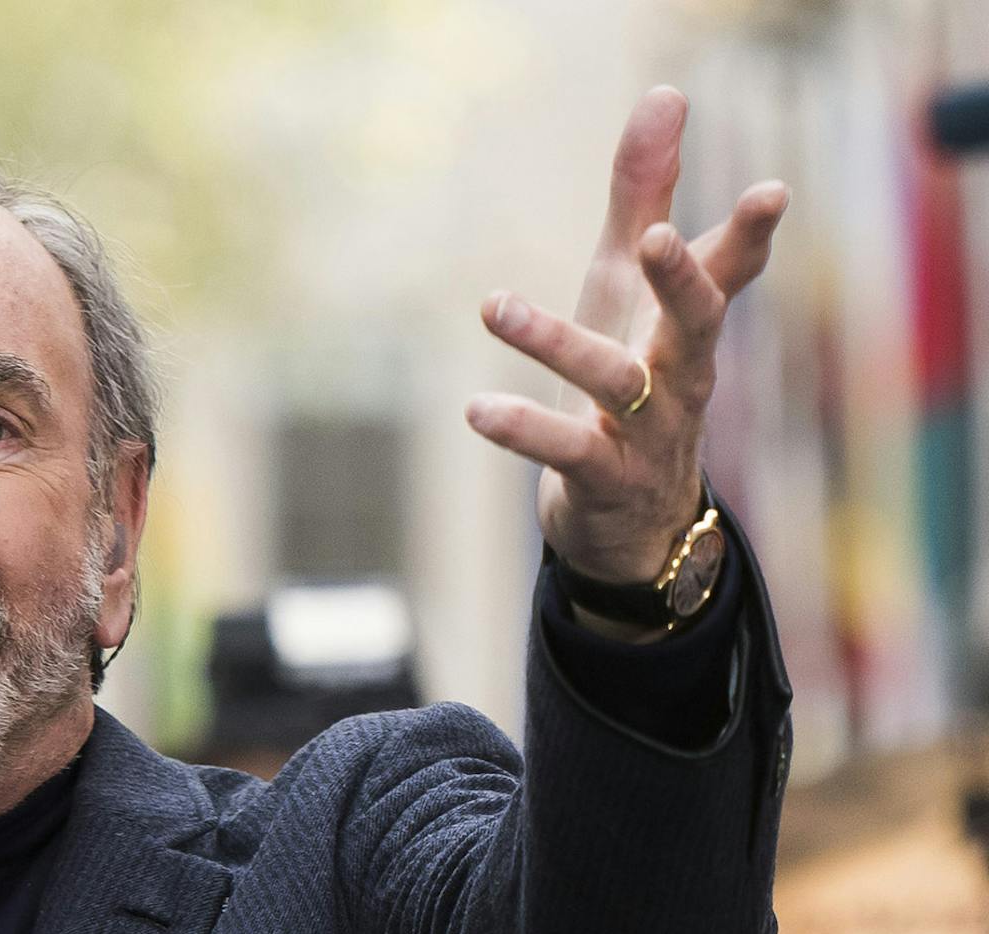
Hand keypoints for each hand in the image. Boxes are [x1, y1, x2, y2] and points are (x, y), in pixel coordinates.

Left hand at [466, 87, 788, 584]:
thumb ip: (642, 198)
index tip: (770, 193)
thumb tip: (666, 95)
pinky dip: (523, 429)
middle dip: (681, 279)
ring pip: (615, 383)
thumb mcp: (625, 290)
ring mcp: (648, 434)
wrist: (630, 524)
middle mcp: (682, 377)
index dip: (749, 237)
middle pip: (697, 323)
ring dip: (556, 344)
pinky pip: (567, 452)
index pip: (729, 274)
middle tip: (654, 238)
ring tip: (497, 306)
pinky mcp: (605, 481)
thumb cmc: (630, 386)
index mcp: (688, 328)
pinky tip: (478, 410)